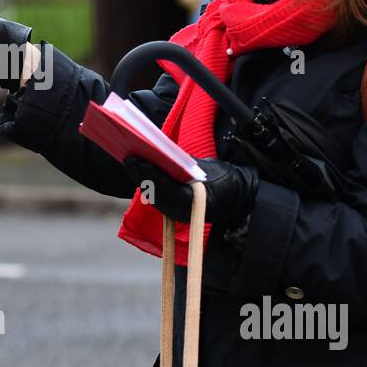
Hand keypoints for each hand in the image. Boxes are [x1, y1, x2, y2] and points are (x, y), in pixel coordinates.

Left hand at [123, 156, 259, 228]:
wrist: (237, 198)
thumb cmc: (226, 180)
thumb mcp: (208, 167)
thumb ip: (185, 163)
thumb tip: (163, 152)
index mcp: (195, 200)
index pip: (167, 188)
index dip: (152, 174)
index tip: (140, 161)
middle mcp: (183, 211)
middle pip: (156, 193)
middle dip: (141, 175)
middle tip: (129, 158)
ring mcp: (178, 214)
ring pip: (153, 196)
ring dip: (140, 179)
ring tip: (130, 162)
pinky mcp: (174, 212)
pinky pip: (157, 198)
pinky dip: (148, 184)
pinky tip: (139, 171)